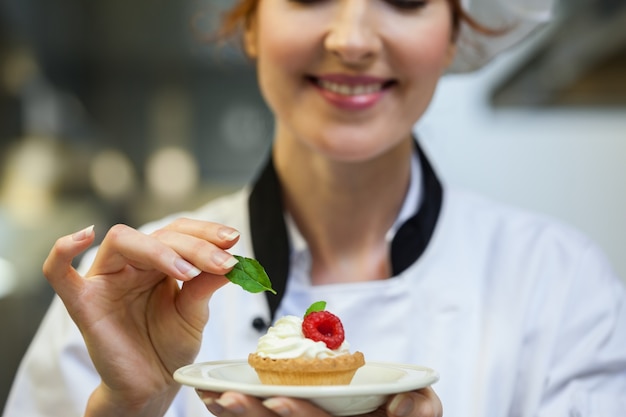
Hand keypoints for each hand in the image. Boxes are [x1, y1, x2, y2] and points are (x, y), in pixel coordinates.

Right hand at [43, 219, 240, 416]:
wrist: (152, 386)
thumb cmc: (170, 347)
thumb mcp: (195, 313)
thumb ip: (205, 284)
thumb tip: (230, 258)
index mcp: (158, 262)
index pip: (178, 231)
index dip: (205, 232)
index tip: (233, 241)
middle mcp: (131, 265)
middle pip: (157, 234)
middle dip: (194, 246)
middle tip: (223, 263)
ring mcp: (105, 281)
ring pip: (123, 241)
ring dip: (160, 250)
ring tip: (189, 272)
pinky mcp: (83, 303)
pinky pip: (59, 272)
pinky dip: (62, 251)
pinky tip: (84, 235)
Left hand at [196, 387, 442, 416]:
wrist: (383, 415)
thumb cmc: (402, 410)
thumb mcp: (422, 408)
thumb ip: (422, 407)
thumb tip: (403, 409)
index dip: (299, 416)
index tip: (278, 398)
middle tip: (230, 397)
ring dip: (235, 416)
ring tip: (212, 395)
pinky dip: (230, 412)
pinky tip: (210, 395)